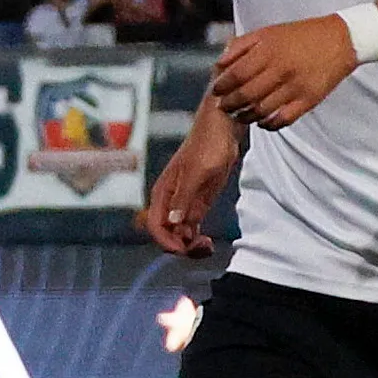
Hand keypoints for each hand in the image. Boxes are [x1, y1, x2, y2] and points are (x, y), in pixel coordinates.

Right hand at [140, 110, 239, 256]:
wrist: (222, 129)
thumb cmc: (207, 145)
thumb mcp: (197, 172)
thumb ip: (184, 198)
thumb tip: (173, 222)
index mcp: (163, 193)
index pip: (156, 226)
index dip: (167, 242)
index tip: (185, 248)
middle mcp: (170, 202)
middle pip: (167, 234)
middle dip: (181, 247)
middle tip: (204, 247)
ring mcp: (184, 203)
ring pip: (179, 234)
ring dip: (190, 246)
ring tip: (208, 246)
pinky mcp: (197, 203)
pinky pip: (191, 228)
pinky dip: (196, 239)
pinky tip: (208, 241)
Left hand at [209, 15, 360, 130]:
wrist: (341, 40)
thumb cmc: (300, 35)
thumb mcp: (267, 32)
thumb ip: (240, 46)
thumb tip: (219, 63)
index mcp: (269, 52)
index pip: (236, 75)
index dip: (222, 86)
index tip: (216, 90)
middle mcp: (281, 70)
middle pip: (246, 95)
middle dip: (230, 104)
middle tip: (223, 107)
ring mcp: (296, 87)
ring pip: (262, 110)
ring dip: (246, 116)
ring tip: (238, 116)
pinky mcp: (310, 100)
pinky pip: (284, 119)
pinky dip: (269, 124)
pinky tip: (261, 122)